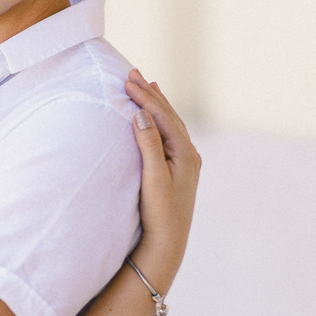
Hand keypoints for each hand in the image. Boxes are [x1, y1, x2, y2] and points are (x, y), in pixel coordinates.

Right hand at [125, 69, 200, 281]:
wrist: (167, 242)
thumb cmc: (159, 212)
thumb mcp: (153, 177)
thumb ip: (148, 143)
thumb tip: (141, 113)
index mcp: (185, 151)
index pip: (162, 115)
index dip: (144, 96)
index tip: (126, 80)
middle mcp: (189, 153)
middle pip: (169, 114)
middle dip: (150, 93)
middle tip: (132, 73)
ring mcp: (185, 161)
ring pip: (170, 123)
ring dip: (156, 103)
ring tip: (148, 86)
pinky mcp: (177, 170)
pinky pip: (168, 135)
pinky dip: (160, 120)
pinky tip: (155, 118)